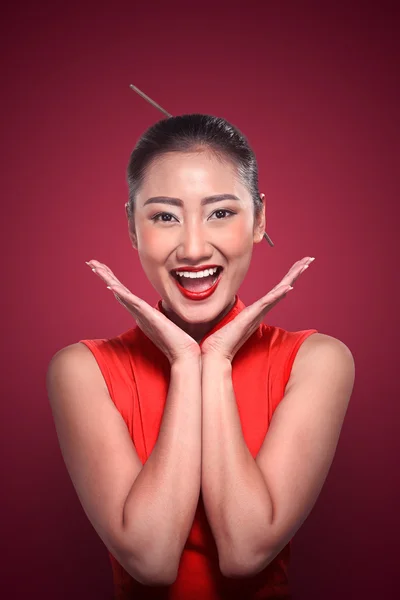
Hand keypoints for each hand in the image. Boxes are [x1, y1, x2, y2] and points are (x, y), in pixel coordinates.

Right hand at [86, 260, 200, 364]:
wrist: (184, 355)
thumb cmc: (179, 340)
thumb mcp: (169, 321)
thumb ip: (164, 312)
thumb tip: (168, 306)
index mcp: (141, 313)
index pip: (124, 292)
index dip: (112, 280)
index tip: (101, 268)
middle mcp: (138, 313)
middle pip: (118, 290)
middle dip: (104, 276)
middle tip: (91, 263)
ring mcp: (142, 315)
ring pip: (122, 294)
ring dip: (108, 280)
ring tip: (95, 268)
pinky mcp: (150, 318)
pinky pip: (133, 303)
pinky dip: (122, 294)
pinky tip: (112, 286)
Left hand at [201, 256, 314, 361]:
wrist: (218, 352)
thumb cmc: (224, 338)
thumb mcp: (234, 320)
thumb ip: (240, 314)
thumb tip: (237, 308)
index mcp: (259, 309)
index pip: (277, 289)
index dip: (289, 277)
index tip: (299, 264)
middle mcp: (262, 310)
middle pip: (283, 287)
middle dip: (296, 272)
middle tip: (309, 259)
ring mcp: (258, 313)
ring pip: (279, 292)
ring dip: (292, 278)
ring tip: (303, 266)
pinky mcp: (252, 316)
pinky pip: (267, 302)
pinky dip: (278, 294)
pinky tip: (288, 286)